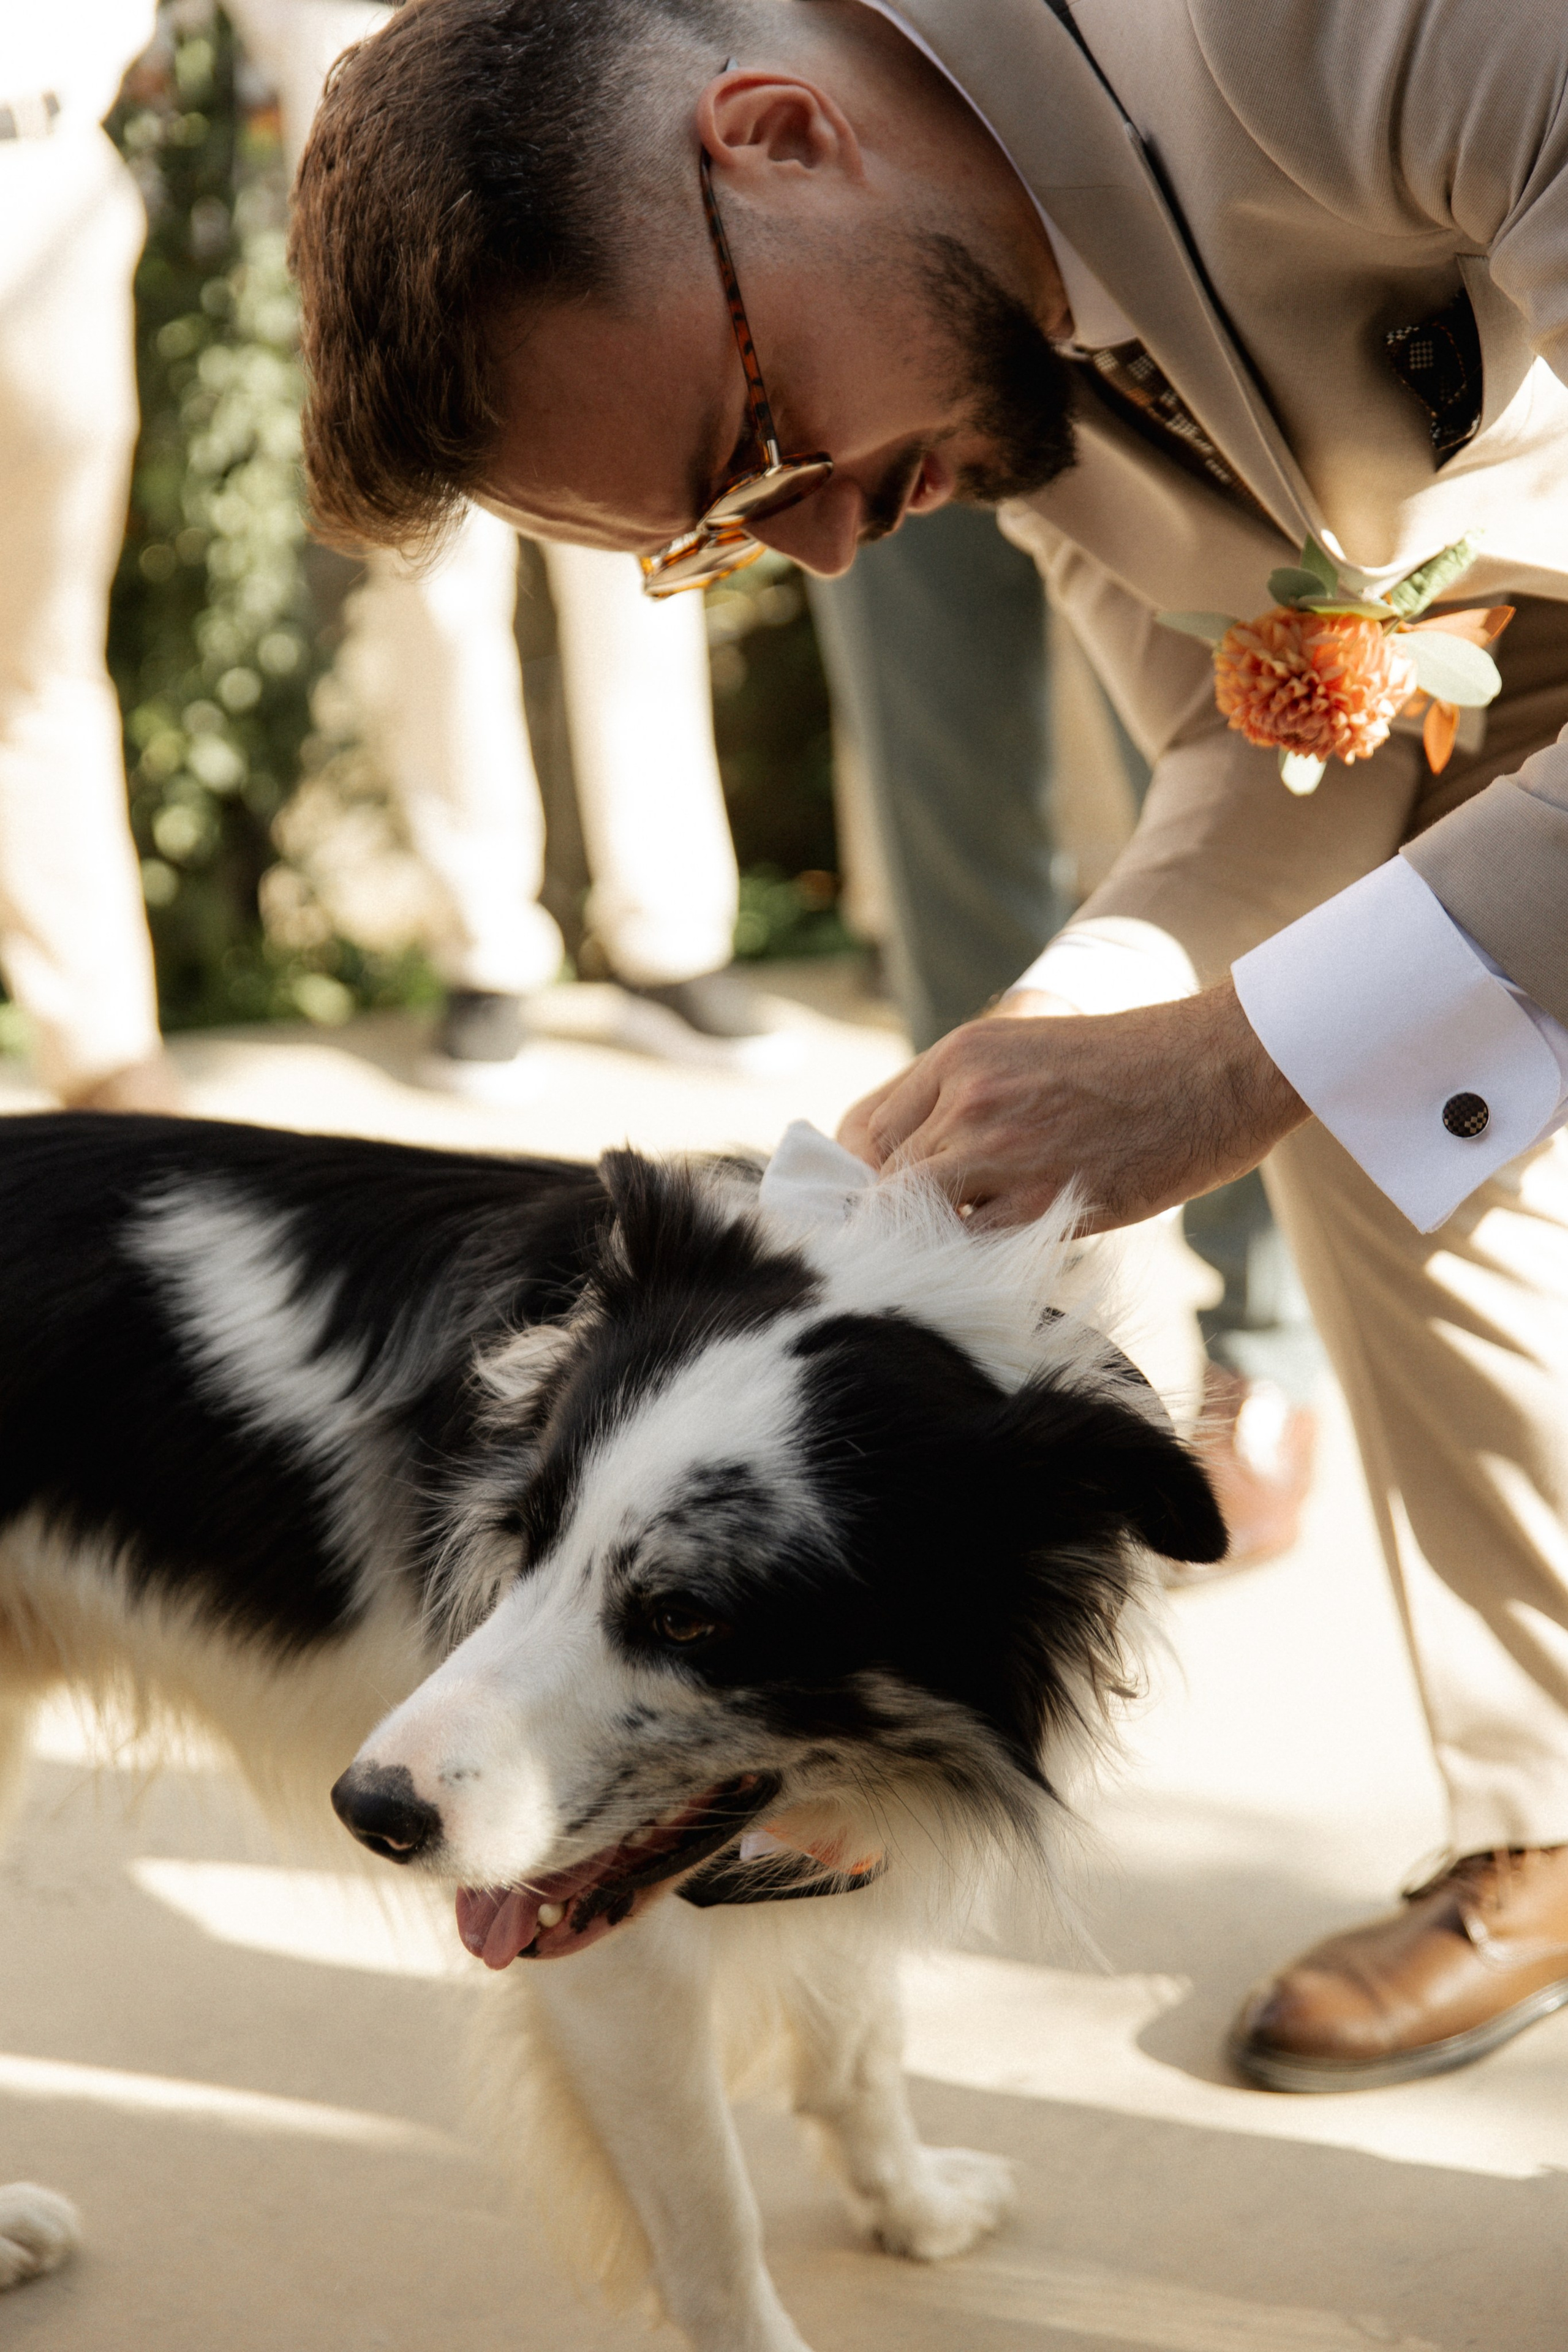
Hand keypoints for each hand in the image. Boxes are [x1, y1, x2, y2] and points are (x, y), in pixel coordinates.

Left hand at [836, 981, 1305, 1231]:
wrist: (1223, 1064)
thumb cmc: (1139, 1067)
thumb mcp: (1033, 1053)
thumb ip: (971, 1099)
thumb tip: (920, 1169)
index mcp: (961, 1054)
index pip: (865, 1128)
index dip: (860, 1178)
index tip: (873, 1209)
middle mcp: (967, 1095)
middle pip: (880, 1179)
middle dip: (885, 1220)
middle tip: (910, 1249)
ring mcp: (1002, 1147)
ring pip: (916, 1217)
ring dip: (931, 1243)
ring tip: (965, 1255)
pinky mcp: (1044, 1198)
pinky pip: (975, 1248)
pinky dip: (980, 1262)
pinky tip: (1008, 1260)